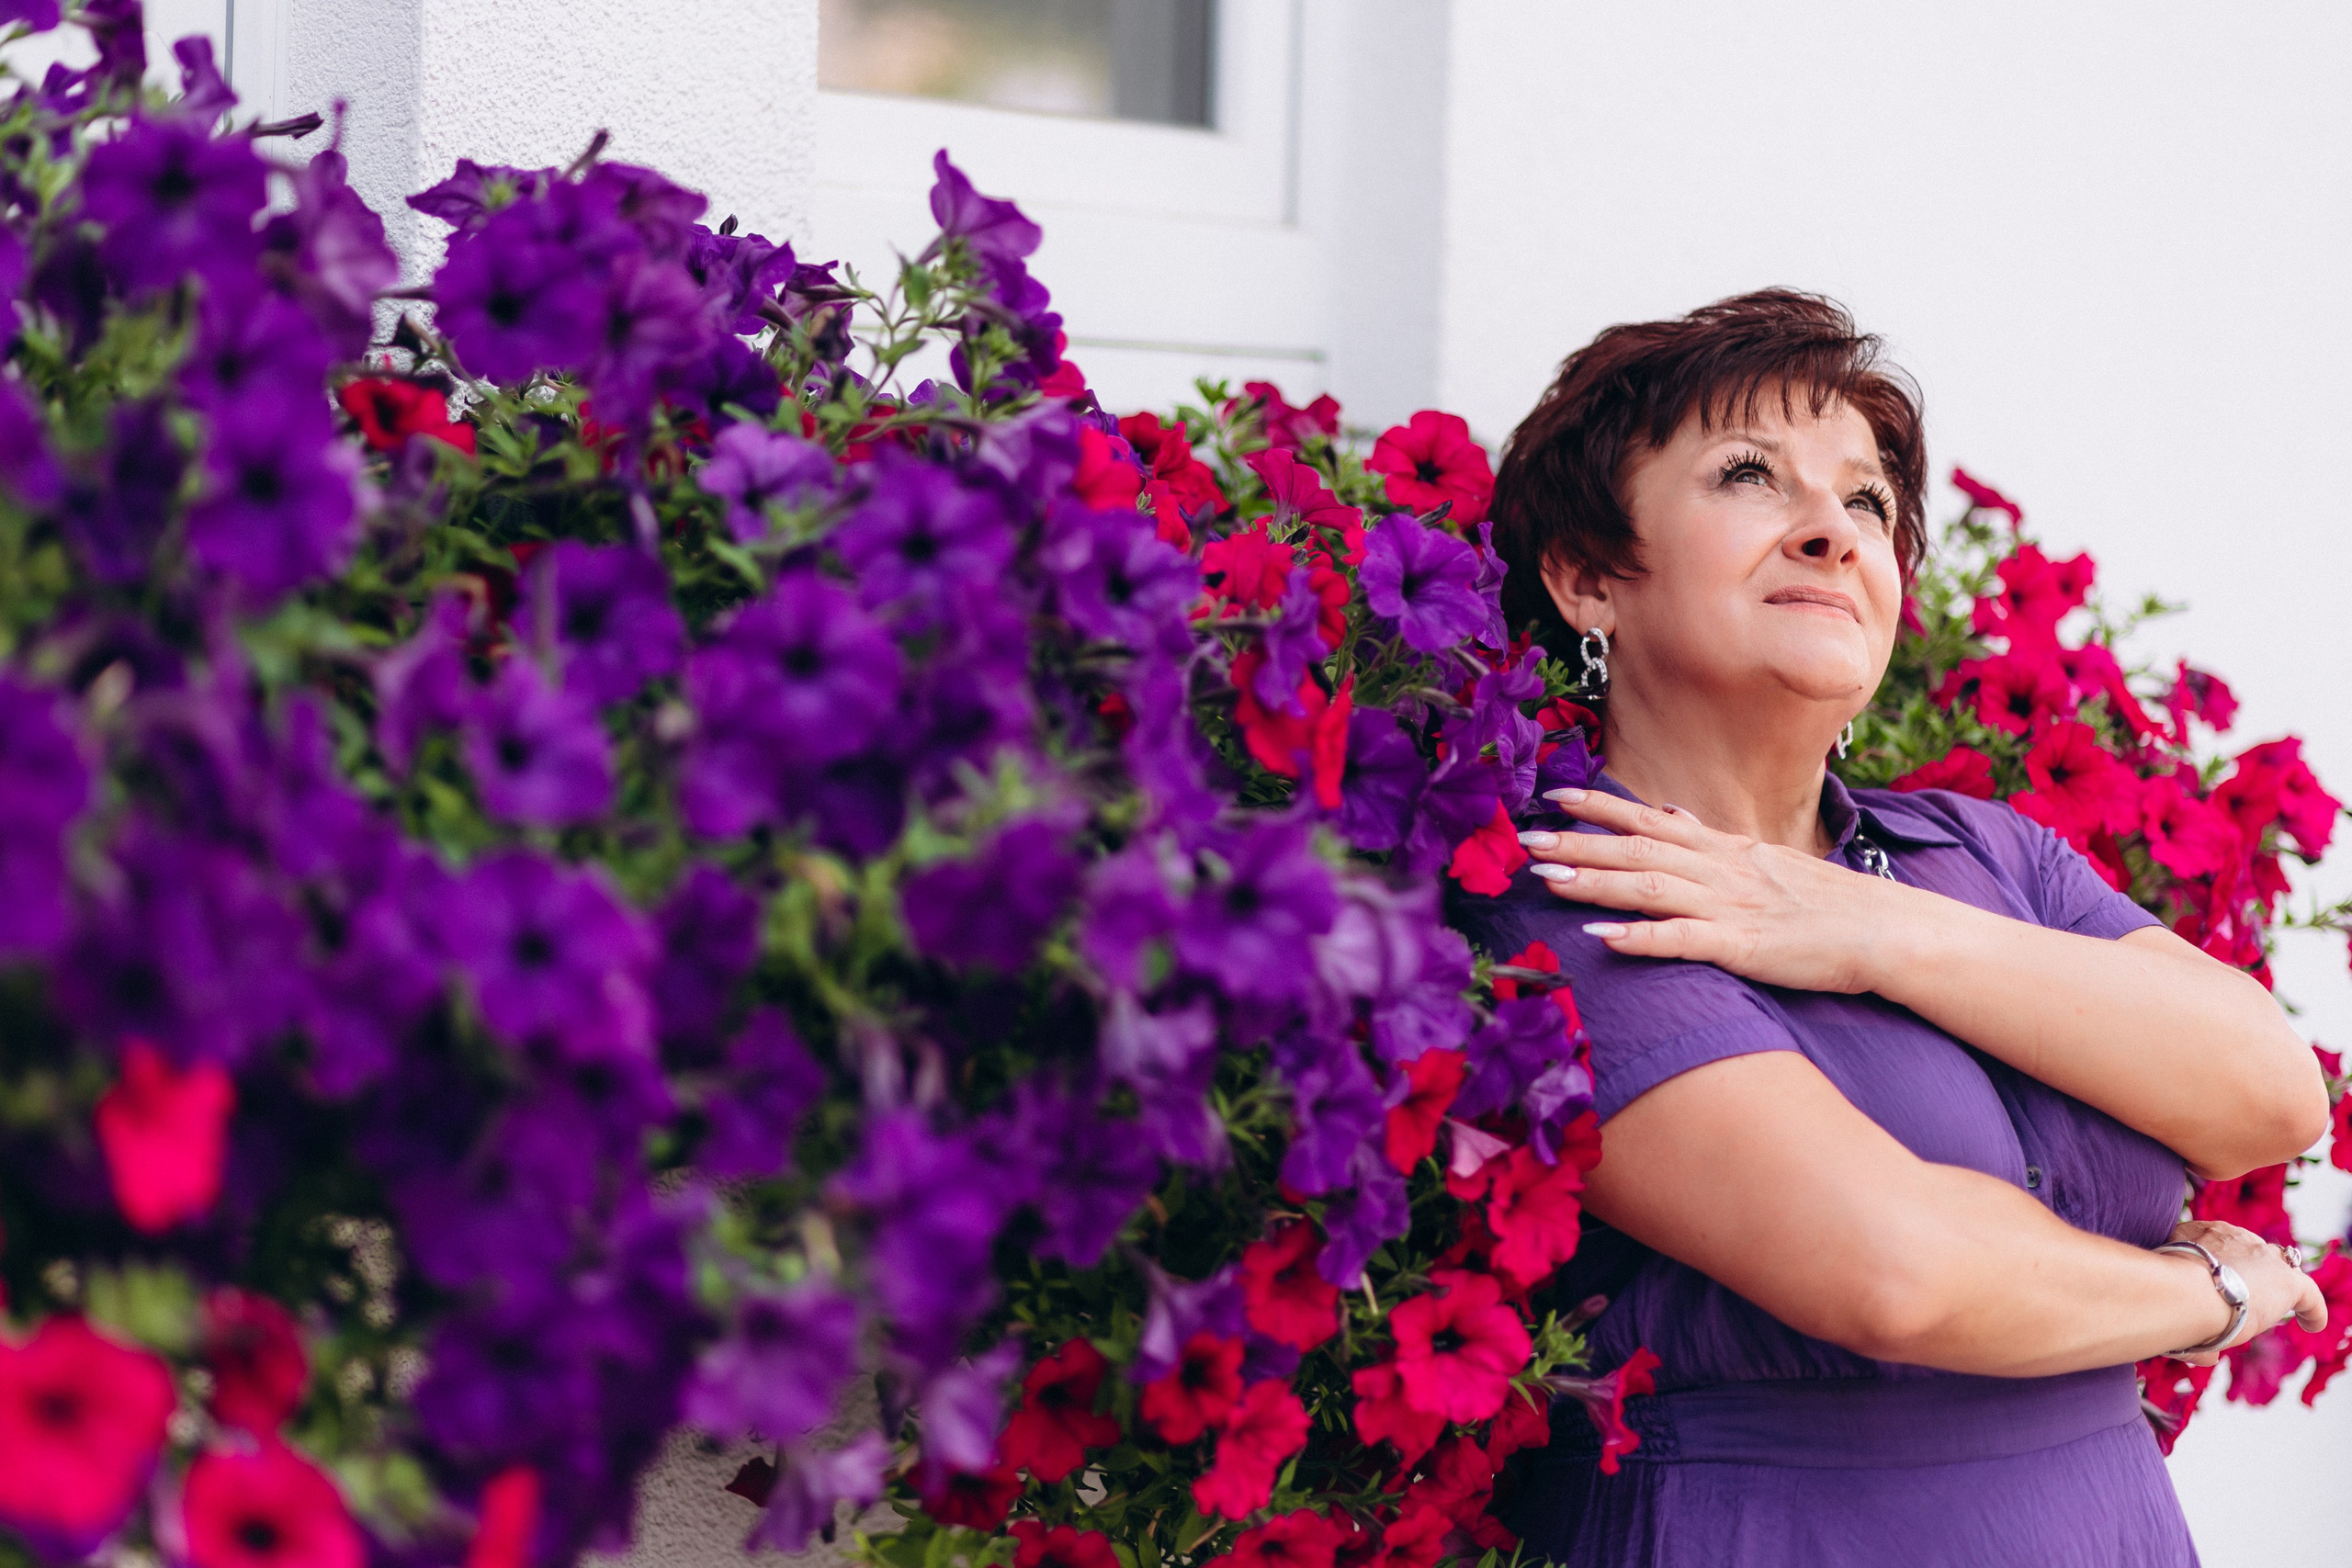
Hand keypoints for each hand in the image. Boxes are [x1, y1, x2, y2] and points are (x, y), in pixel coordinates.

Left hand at [1518, 789, 1902, 992]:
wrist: (1888, 931)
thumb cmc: (1829, 904)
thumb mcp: (1769, 860)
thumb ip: (1716, 841)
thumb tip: (1673, 813)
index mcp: (1726, 849)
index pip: (1652, 820)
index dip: (1600, 808)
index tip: (1553, 796)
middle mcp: (1722, 869)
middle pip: (1637, 851)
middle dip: (1578, 844)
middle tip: (1525, 840)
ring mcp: (1732, 906)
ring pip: (1650, 888)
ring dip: (1595, 882)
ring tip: (1546, 880)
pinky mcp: (1744, 946)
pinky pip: (1683, 941)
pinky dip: (1640, 938)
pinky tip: (1601, 938)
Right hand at [2162, 1219, 2326, 1364]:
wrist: (2182, 1291)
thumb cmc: (2163, 1294)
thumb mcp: (2168, 1295)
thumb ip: (2187, 1317)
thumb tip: (2207, 1357)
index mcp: (2199, 1233)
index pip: (2220, 1244)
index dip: (2221, 1264)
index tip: (2216, 1281)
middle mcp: (2233, 1237)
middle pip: (2252, 1254)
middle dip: (2249, 1273)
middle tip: (2241, 1297)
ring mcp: (2262, 1256)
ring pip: (2278, 1269)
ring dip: (2274, 1288)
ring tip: (2273, 1308)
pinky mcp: (2287, 1280)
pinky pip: (2308, 1294)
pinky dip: (2311, 1310)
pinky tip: (2311, 1324)